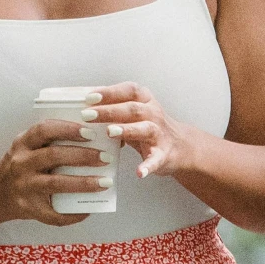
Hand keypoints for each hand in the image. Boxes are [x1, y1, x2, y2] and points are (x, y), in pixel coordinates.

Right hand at [0, 121, 103, 227]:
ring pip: (56, 184)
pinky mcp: (29, 209)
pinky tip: (89, 210)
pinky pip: (54, 214)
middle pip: (54, 156)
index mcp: (23, 143)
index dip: (68, 129)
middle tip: (106, 158)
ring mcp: (25, 187)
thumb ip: (54, 139)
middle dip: (83, 156)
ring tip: (105, 182)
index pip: (44, 130)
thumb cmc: (24, 164)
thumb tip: (96, 137)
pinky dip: (73, 214)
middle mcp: (21, 163)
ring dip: (83, 183)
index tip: (90, 132)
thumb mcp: (30, 146)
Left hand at [86, 83, 204, 180]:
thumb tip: (83, 103)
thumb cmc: (149, 126)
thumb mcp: (135, 112)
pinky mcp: (163, 154)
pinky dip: (148, 166)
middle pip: (132, 109)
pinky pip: (156, 160)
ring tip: (110, 132)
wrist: (181, 146)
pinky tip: (139, 172)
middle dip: (109, 111)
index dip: (110, 92)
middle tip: (88, 115)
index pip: (128, 91)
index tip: (90, 97)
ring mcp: (159, 134)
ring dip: (127, 130)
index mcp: (145, 100)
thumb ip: (114, 107)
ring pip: (144, 129)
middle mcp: (153, 114)